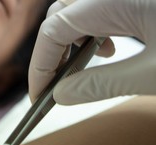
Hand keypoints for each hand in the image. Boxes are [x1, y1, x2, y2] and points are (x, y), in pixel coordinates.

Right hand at [29, 0, 155, 104]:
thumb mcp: (150, 73)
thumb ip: (102, 84)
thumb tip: (61, 95)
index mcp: (112, 1)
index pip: (53, 30)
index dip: (39, 66)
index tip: (38, 95)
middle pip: (59, 14)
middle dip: (50, 51)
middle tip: (55, 84)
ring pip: (76, 11)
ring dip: (70, 41)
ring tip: (81, 67)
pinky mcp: (132, 1)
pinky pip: (97, 10)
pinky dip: (91, 32)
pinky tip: (107, 51)